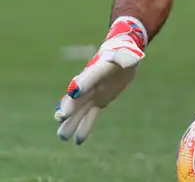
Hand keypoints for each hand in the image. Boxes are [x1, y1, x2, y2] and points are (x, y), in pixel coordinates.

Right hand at [55, 17, 147, 143]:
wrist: (120, 56)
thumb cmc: (124, 53)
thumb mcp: (129, 54)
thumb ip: (128, 58)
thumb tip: (133, 61)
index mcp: (98, 68)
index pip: (90, 75)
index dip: (83, 83)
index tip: (74, 92)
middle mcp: (91, 83)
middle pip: (78, 96)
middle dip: (70, 106)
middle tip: (61, 116)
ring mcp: (93, 93)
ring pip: (80, 110)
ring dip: (72, 122)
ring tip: (62, 136)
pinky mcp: (99, 101)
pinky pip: (90, 116)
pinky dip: (85, 127)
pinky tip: (78, 141)